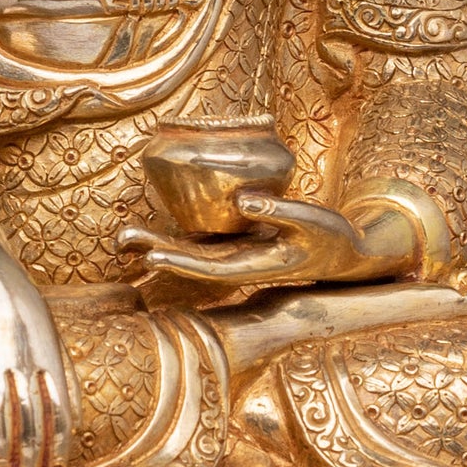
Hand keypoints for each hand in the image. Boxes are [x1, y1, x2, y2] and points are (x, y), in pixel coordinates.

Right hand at [0, 244, 77, 466]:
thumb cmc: (13, 298)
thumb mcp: (44, 328)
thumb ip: (52, 367)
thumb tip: (59, 403)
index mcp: (52, 361)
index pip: (63, 418)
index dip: (60, 454)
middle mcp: (28, 368)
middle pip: (35, 429)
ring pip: (5, 425)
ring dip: (5, 464)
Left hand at [122, 192, 398, 290]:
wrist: (345, 254)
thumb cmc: (331, 237)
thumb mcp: (311, 221)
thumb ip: (278, 210)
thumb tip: (241, 199)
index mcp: (255, 265)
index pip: (209, 267)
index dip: (180, 262)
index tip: (151, 256)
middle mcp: (240, 264)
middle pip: (190, 261)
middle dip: (157, 251)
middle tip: (122, 241)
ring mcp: (237, 255)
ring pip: (192, 252)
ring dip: (160, 245)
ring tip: (126, 236)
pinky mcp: (239, 244)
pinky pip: (202, 241)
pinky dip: (179, 237)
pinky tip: (157, 229)